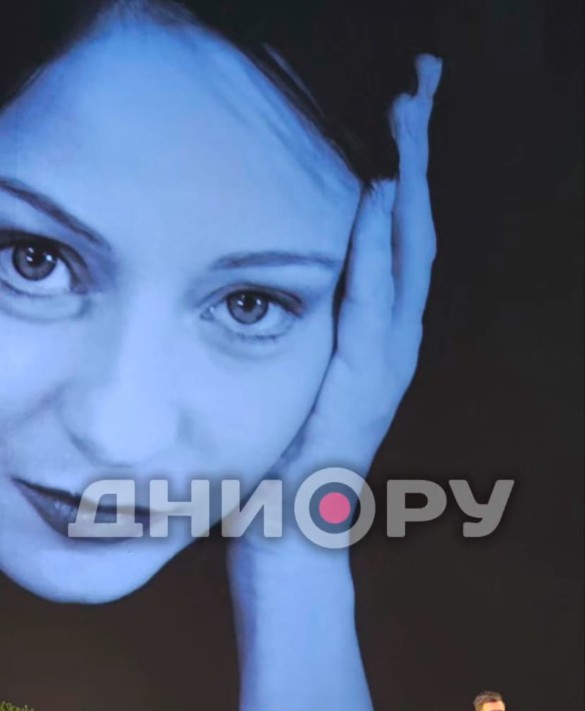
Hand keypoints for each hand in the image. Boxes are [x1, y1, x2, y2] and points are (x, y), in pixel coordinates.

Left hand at [246, 54, 442, 524]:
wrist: (291, 532)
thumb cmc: (284, 457)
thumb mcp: (303, 378)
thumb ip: (316, 331)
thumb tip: (292, 275)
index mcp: (381, 341)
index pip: (401, 245)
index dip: (406, 179)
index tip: (400, 121)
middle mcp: (395, 346)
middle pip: (416, 237)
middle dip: (416, 163)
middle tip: (414, 95)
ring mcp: (386, 365)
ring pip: (408, 259)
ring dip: (407, 187)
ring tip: (406, 123)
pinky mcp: (365, 384)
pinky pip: (376, 302)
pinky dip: (378, 248)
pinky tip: (376, 198)